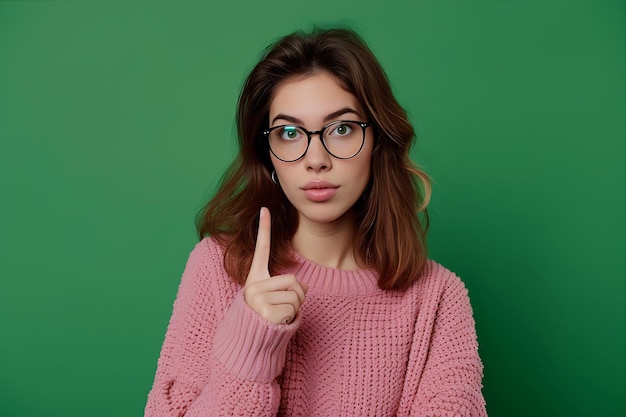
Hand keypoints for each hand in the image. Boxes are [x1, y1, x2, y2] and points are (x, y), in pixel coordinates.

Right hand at [244, 207, 306, 323]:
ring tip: (278, 317)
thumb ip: (286, 286)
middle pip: (294, 280)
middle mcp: (254, 286)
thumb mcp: (272, 298)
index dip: (263, 228)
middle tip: (280, 309)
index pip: (260, 249)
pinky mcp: (266, 312)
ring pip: (297, 296)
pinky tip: (278, 323)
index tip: (265, 208)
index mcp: (255, 279)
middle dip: (296, 296)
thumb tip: (304, 287)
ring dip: (295, 309)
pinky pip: (294, 309)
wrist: (250, 343)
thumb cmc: (265, 319)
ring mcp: (258, 298)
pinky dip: (292, 318)